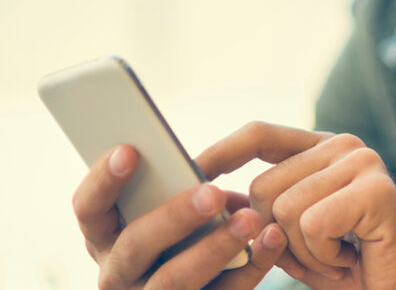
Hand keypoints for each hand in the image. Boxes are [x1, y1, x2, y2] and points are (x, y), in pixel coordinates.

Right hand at [72, 144, 288, 288]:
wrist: (207, 279)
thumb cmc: (185, 231)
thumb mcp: (169, 212)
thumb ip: (176, 191)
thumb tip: (205, 172)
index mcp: (106, 238)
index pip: (89, 210)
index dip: (104, 181)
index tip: (130, 150)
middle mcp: (118, 274)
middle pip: (135, 246)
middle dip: (174, 218)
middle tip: (213, 193)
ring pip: (174, 280)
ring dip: (215, 247)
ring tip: (251, 219)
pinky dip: (252, 266)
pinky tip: (274, 238)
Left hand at [196, 122, 395, 289]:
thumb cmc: (349, 265)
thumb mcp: (293, 237)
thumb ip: (260, 212)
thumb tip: (209, 197)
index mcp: (323, 150)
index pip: (260, 135)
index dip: (221, 152)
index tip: (189, 172)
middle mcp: (345, 146)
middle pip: (262, 186)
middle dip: (278, 237)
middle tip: (321, 251)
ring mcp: (363, 163)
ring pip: (284, 209)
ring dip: (303, 252)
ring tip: (338, 255)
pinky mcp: (376, 190)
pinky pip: (312, 224)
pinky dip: (322, 256)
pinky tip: (351, 258)